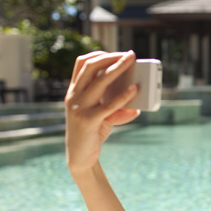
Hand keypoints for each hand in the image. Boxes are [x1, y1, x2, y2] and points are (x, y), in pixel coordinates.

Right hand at [64, 51, 139, 173]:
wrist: (80, 157)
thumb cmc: (92, 132)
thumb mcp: (102, 115)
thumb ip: (116, 107)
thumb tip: (137, 105)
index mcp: (73, 91)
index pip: (81, 63)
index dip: (99, 54)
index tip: (116, 53)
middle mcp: (73, 96)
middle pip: (90, 67)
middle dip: (111, 57)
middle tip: (130, 54)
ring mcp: (79, 108)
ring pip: (99, 81)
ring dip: (118, 68)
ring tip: (132, 61)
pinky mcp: (89, 120)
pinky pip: (109, 105)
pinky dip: (124, 95)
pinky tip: (135, 89)